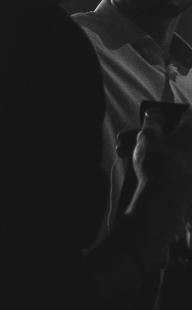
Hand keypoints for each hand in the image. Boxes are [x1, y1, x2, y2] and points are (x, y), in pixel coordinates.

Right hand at [133, 106, 191, 236]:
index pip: (185, 111)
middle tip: (128, 138)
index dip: (166, 111)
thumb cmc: (160, 162)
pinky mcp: (188, 178)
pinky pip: (171, 165)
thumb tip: (156, 112)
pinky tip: (135, 166)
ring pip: (169, 150)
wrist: (165, 198)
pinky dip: (156, 163)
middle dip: (148, 134)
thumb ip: (152, 120)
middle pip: (173, 133)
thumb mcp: (148, 135)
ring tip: (123, 153)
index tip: (153, 115)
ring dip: (146, 149)